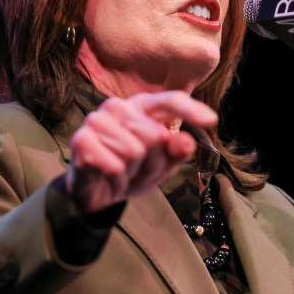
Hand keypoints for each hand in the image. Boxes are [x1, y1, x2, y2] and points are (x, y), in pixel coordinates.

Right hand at [66, 91, 218, 213]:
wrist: (96, 193)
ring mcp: (97, 120)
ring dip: (133, 171)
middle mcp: (118, 106)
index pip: (169, 101)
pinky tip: (107, 176)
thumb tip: (187, 141)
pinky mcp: (81, 140)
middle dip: (153, 161)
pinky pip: (115, 165)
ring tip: (123, 172)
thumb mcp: (163, 164)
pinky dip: (117, 179)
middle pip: (154, 135)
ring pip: (134, 151)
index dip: (190, 109)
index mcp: (142, 106)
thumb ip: (177, 151)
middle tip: (139, 169)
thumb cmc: (133, 170)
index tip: (212, 121)